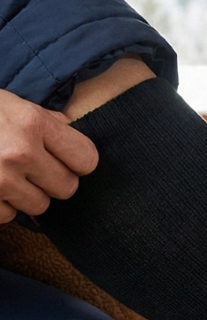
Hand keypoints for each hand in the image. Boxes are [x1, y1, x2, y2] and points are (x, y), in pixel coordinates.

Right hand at [0, 89, 98, 222]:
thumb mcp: (12, 103)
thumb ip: (46, 119)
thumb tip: (73, 131)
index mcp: (33, 122)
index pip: (86, 159)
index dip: (77, 160)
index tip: (65, 157)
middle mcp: (20, 152)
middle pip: (67, 188)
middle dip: (53, 179)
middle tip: (34, 167)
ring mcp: (0, 180)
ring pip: (40, 205)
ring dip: (28, 194)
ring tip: (8, 174)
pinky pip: (10, 216)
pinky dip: (3, 205)